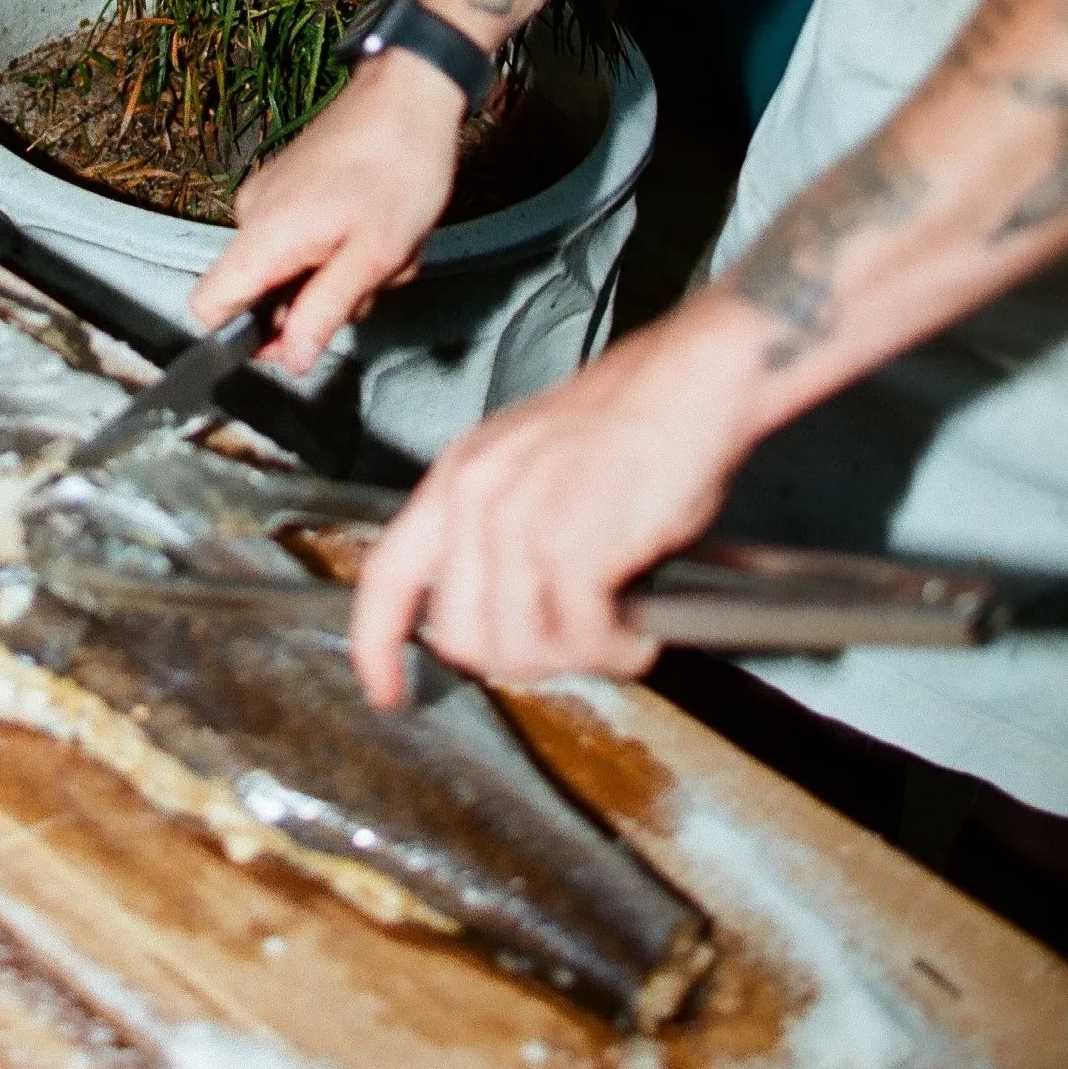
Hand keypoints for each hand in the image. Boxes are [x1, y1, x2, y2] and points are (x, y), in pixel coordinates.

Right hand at [191, 50, 464, 375]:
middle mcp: (252, 214)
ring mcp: (268, 196)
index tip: (290, 344)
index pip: (205, 307)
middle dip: (317, 302)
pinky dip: (338, 245)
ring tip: (385, 246)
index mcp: (263, 236)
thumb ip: (323, 312)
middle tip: (373, 278)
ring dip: (338, 272)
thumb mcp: (374, 257)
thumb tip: (290, 361)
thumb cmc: (399, 168)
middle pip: (259, 294)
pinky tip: (375, 226)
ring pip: (289, 267)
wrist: (410, 92)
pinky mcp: (287, 184)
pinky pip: (300, 238)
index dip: (236, 340)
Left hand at [348, 295, 769, 701]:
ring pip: (517, 647)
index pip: (386, 574)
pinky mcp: (572, 546)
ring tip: (615, 633)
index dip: (374, 643)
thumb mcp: (533, 465)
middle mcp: (475, 497)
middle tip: (571, 644)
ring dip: (573, 657)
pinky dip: (617, 651)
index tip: (385, 689)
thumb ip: (501, 532)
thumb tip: (506, 615)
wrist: (693, 379)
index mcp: (458, 476)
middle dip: (517, 660)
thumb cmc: (633, 421)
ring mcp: (519, 522)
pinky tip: (638, 633)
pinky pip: (582, 639)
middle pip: (459, 633)